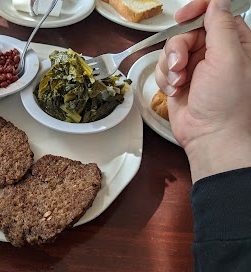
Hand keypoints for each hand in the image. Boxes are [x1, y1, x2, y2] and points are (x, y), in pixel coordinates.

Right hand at [155, 0, 250, 181]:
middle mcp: (212, 52)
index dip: (196, 10)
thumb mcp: (229, 59)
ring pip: (170, 51)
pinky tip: (174, 91)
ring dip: (169, 66)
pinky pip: (162, 68)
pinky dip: (165, 79)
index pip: (213, 13)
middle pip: (185, 32)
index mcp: (233, 42)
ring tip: (178, 83)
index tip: (182, 17)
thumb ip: (221, 26)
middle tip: (180, 65)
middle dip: (177, 49)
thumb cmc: (227, 104)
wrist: (209, 136)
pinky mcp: (178, 80)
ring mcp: (194, 67)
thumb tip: (217, 2)